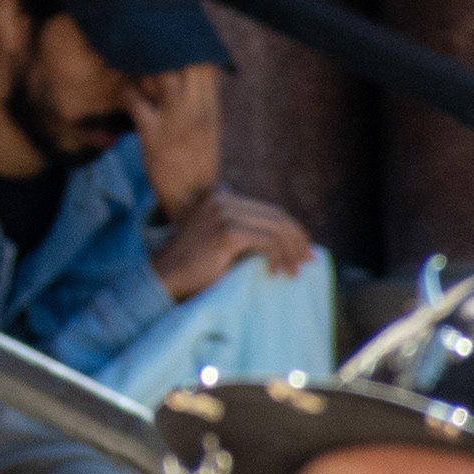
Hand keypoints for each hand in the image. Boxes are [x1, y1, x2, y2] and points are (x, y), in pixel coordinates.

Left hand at [126, 63, 225, 218]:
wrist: (193, 199)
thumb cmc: (197, 159)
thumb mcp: (208, 126)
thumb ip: (200, 99)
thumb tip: (189, 71)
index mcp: (210, 107)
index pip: (204, 65)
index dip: (186, 49)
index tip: (169, 44)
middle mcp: (196, 111)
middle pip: (184, 64)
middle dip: (162, 52)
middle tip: (145, 51)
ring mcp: (175, 122)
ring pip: (160, 77)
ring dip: (144, 69)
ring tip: (134, 69)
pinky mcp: (153, 134)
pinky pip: (135, 101)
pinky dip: (126, 92)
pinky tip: (125, 93)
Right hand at [151, 184, 314, 297]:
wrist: (165, 276)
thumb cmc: (192, 265)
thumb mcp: (220, 239)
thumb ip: (244, 232)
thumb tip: (286, 242)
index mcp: (221, 197)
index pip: (269, 210)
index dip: (293, 230)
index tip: (305, 250)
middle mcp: (223, 199)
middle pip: (276, 216)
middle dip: (298, 240)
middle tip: (308, 261)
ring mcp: (224, 213)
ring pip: (276, 229)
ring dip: (291, 252)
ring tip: (295, 271)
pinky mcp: (227, 232)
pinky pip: (267, 243)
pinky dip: (278, 258)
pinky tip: (277, 272)